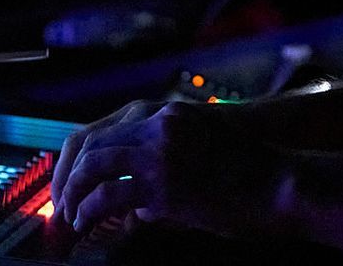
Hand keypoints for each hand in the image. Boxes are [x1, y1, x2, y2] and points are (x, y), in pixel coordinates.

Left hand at [52, 99, 287, 238]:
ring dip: (73, 195)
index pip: (102, 128)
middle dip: (66, 178)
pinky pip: (108, 199)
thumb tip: (135, 210)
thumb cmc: (250, 173)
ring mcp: (159, 153)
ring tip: (71, 220)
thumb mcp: (202, 151)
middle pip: (89, 144)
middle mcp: (158, 125)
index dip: (76, 158)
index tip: (67, 182)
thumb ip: (165, 166)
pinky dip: (90, 215)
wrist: (282, 182)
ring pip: (92, 168)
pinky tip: (89, 227)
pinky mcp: (164, 186)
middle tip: (60, 206)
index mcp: (165, 113)